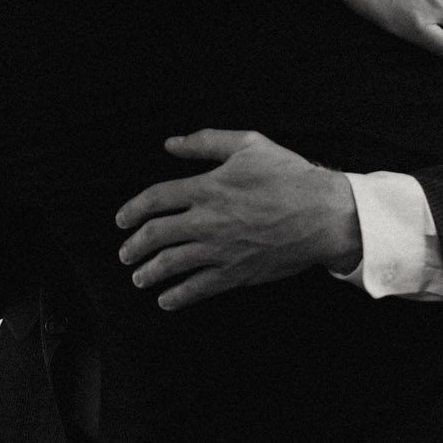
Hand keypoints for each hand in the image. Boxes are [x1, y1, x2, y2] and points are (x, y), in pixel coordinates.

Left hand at [114, 130, 361, 311]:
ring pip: (172, 264)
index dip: (132, 210)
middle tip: (124, 254)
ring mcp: (220, 250)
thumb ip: (206, 142)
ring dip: (149, 273)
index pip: (155, 199)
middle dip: (134, 246)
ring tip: (138, 278)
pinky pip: (199, 288)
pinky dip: (178, 296)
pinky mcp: (236, 273)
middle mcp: (206, 221)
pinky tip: (166, 300)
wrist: (322, 214)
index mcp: (206, 188)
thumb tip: (171, 143)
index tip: (121, 220)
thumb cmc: (288, 175)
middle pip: (156, 235)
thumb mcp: (248, 145)